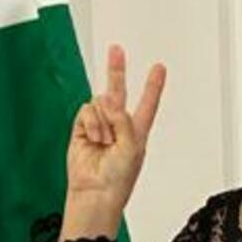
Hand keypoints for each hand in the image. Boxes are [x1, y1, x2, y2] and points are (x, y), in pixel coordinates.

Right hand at [65, 43, 165, 213]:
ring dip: (104, 121)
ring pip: (101, 102)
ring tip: (105, 142)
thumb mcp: (132, 147)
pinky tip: (95, 138)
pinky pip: (87, 110)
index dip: (153, 86)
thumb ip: (123, 119)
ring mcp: (99, 126)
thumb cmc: (118, 178)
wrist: (95, 192)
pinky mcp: (82, 128)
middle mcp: (118, 125)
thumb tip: (108, 100)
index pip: (147, 103)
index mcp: (137, 131)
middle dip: (116, 70)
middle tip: (116, 50)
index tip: (159, 68)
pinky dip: (92, 122)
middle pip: (118, 91)